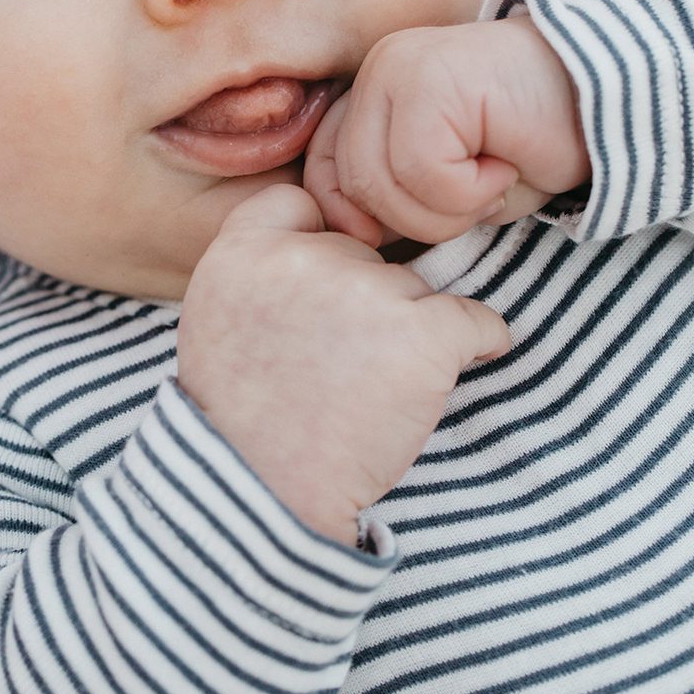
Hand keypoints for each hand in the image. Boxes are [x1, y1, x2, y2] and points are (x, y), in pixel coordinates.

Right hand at [177, 185, 511, 540]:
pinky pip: (478, 321)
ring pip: (415, 290)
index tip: (321, 288)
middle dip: (363, 301)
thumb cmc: (243, 419)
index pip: (297, 203)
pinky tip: (440, 377)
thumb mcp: (214, 321)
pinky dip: (478, 345)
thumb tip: (327, 247)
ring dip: (407, 332)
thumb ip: (258, 273)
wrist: (266, 489)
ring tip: (367, 391)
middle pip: (364, 256)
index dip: (316, 240)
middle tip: (337, 367)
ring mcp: (366, 291)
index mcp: (240, 253)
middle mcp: (302, 258)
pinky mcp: (422, 333)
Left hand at [304, 15, 587, 248]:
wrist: (620, 99)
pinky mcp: (430, 77)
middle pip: (352, 182)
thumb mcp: (449, 182)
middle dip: (415, 219)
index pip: (323, 167)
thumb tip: (348, 229)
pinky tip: (505, 163)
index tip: (399, 234)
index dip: (353, 215)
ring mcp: (400, 68)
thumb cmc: (535, 144)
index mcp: (373, 93)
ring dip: (447, 208)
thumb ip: (393, 193)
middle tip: (477, 199)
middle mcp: (378, 72)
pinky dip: (469, 190)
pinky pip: (422, 169)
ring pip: (383, 181)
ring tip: (494, 179)